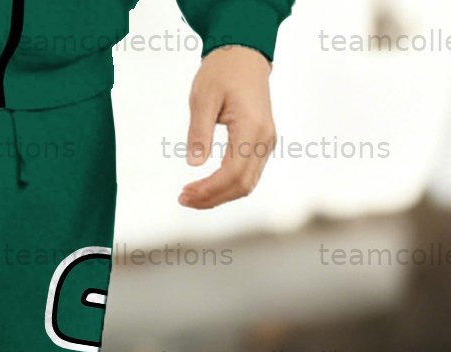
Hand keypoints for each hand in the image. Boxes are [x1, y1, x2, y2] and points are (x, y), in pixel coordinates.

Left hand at [179, 45, 276, 209]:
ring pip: (246, 184)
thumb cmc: (223, 71)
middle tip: (184, 198)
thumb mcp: (203, 98)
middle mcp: (265, 139)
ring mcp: (266, 142)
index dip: (209, 190)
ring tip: (191, 194)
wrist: (244, 54)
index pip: (232, 173)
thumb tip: (194, 164)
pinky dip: (226, 186)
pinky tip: (206, 186)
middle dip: (212, 198)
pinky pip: (247, 175)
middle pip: (242, 185)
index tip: (185, 193)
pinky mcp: (262, 144)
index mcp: (252, 127)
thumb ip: (199, 131)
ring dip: (219, 196)